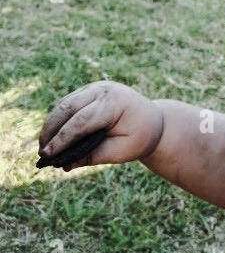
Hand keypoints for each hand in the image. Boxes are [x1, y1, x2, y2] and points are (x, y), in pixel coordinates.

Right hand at [37, 80, 163, 170]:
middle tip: (42, 153)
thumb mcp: (120, 151)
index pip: (81, 122)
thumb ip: (93, 156)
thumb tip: (64, 165)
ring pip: (65, 104)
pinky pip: (69, 103)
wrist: (153, 121)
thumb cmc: (140, 137)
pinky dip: (58, 119)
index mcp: (114, 103)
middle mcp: (103, 90)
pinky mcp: (90, 90)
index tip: (47, 155)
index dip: (62, 139)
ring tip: (43, 147)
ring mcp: (95, 87)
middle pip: (68, 109)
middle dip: (51, 131)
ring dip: (51, 125)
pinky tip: (52, 136)